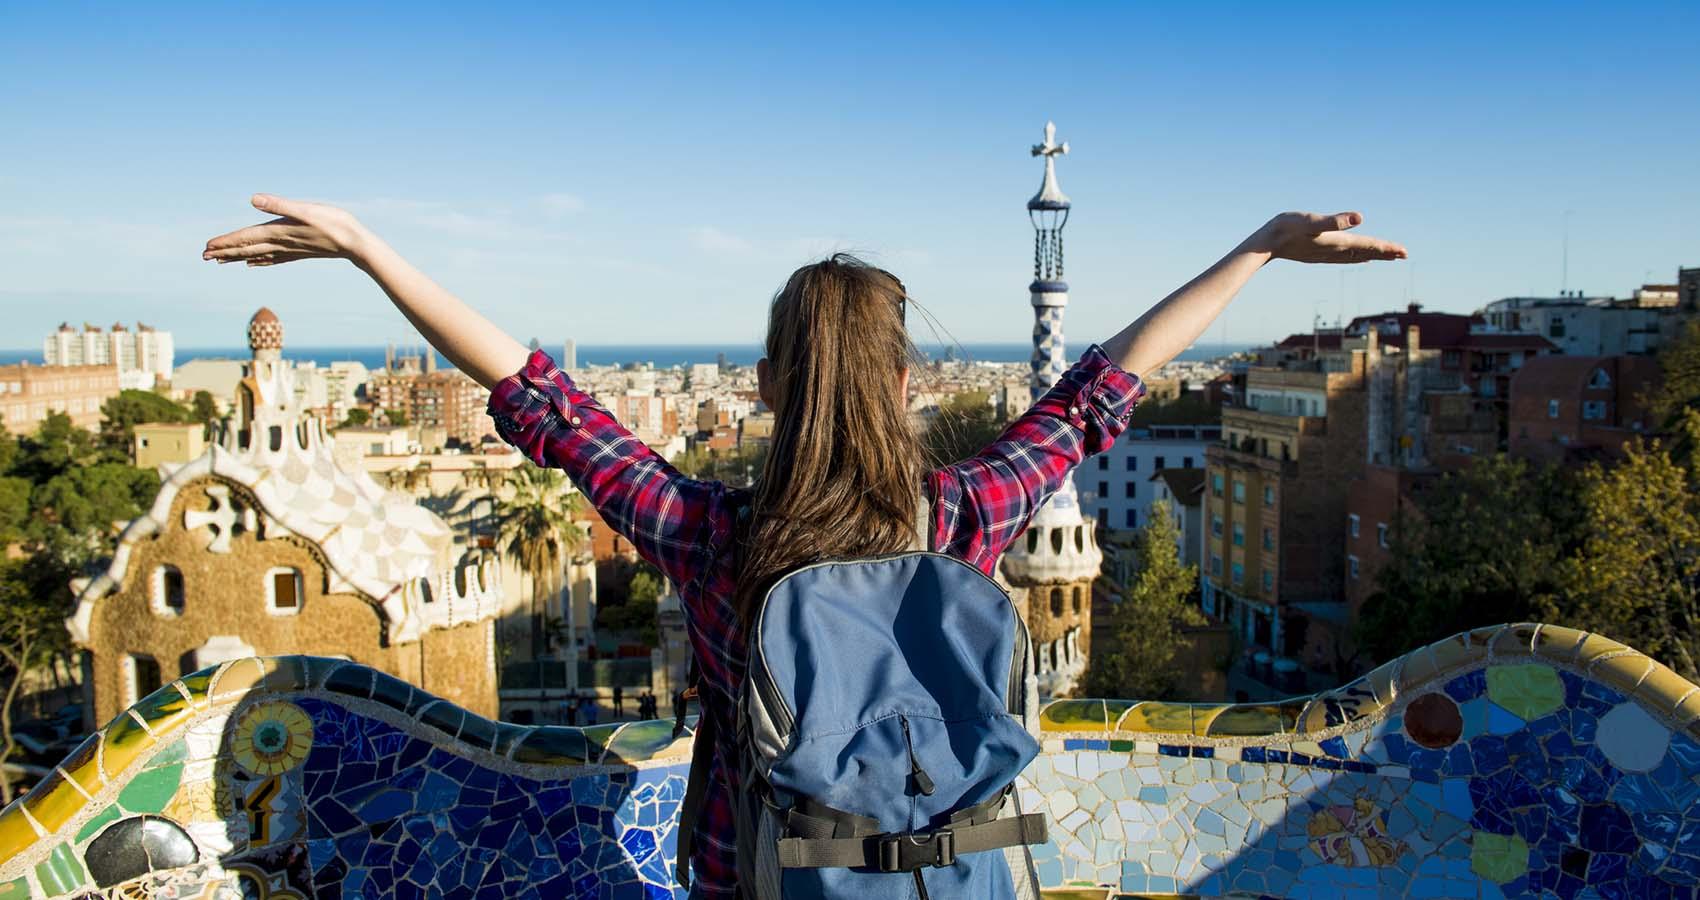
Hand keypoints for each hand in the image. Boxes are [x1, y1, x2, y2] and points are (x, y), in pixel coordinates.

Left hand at [202, 194, 369, 266]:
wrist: (356, 243)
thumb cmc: (333, 223)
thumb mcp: (305, 209)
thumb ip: (278, 205)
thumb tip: (252, 199)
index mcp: (279, 231)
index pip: (246, 238)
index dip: (225, 242)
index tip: (206, 247)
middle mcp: (281, 243)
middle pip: (247, 249)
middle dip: (225, 252)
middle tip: (204, 257)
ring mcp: (290, 249)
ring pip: (257, 255)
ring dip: (238, 257)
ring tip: (220, 260)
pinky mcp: (299, 252)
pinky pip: (273, 258)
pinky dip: (259, 261)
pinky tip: (253, 264)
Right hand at [1245, 211, 1406, 263]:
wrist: (1265, 243)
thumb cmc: (1286, 228)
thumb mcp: (1311, 221)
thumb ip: (1335, 221)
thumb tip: (1359, 218)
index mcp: (1337, 242)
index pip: (1368, 246)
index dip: (1387, 248)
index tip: (1404, 252)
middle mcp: (1335, 250)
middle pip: (1366, 253)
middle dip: (1385, 253)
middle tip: (1403, 255)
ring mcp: (1326, 253)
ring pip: (1356, 256)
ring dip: (1372, 255)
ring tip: (1386, 256)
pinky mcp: (1318, 253)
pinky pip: (1345, 257)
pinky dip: (1357, 256)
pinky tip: (1357, 256)